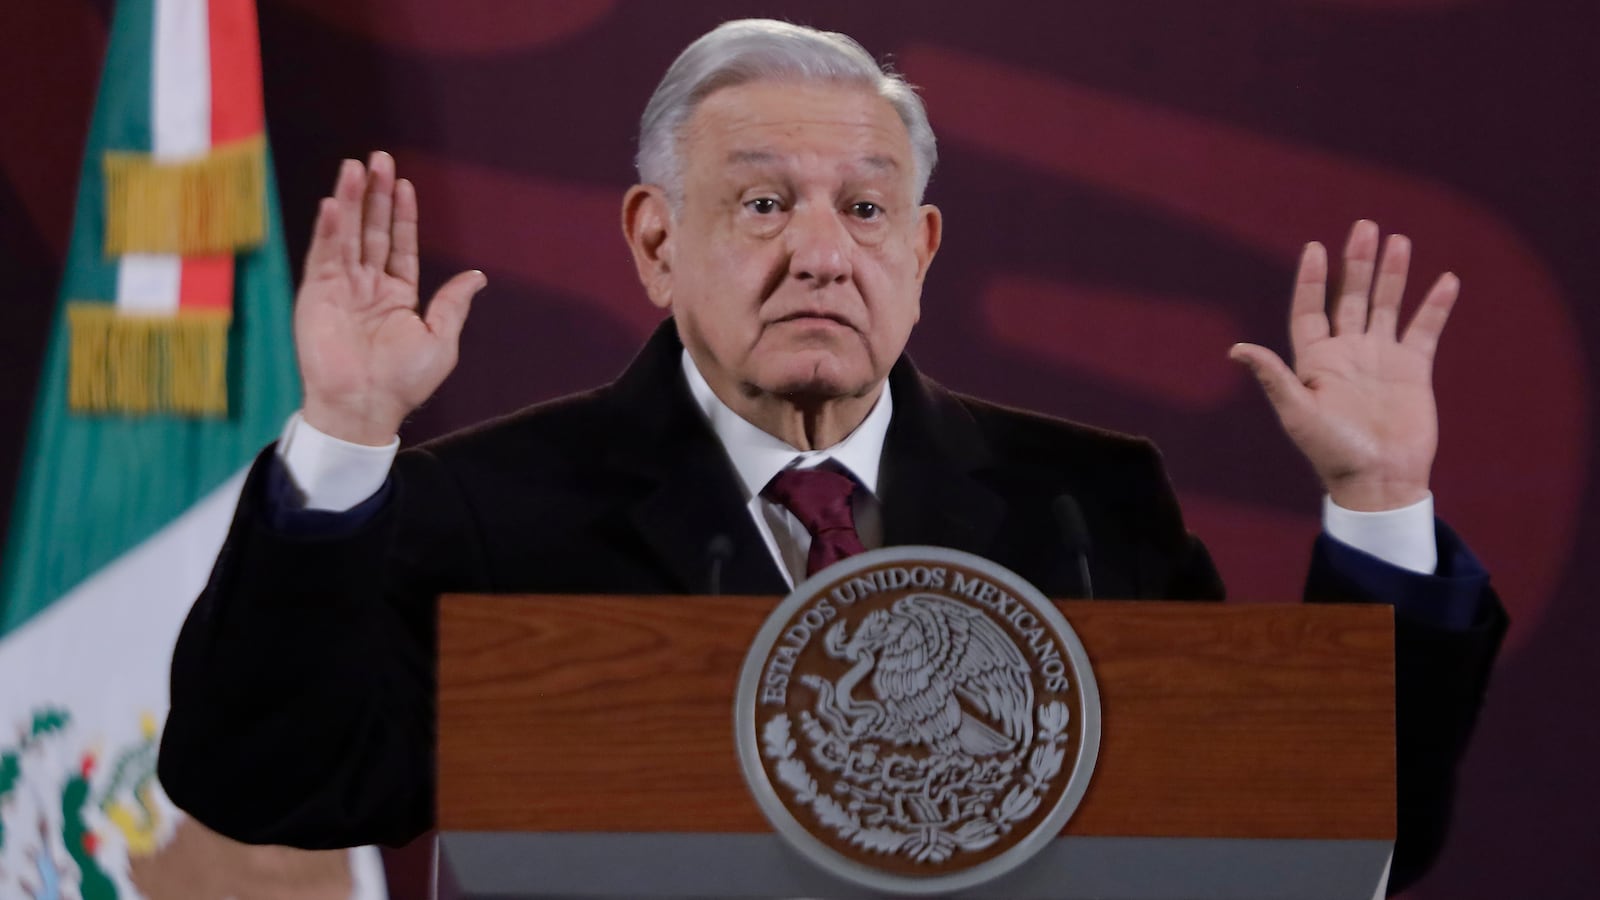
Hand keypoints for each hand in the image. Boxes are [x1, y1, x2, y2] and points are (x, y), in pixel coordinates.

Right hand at [294, 151, 485, 444]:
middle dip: (376, 195)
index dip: (403, 214)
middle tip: (378, 158)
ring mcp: (341, 288)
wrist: (365, 405)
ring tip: (355, 167)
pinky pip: (323, 255)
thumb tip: (477, 276)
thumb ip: (453, 304)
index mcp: (398, 296)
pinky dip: (329, 229)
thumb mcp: (440, 339)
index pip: (400, 245)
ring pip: (347, 235)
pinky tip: (335, 203)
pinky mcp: (316, 294)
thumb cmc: (404, 381)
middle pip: (372, 231)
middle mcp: (368, 286)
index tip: (406, 184)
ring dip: (351, 200)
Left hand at [1229, 220, 1458, 511]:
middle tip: (1364, 226)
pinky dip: (1435, 305)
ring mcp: (1381, 358)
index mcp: (1315, 361)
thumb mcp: (1297, 413)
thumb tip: (1237, 348)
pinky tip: (1446, 279)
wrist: (1379, 480)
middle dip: (1356, 263)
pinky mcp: (1413, 370)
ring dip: (1392, 274)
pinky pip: (1425, 329)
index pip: (1309, 309)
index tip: (1314, 248)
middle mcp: (1347, 353)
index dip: (1310, 280)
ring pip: (1386, 305)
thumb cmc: (1332, 452)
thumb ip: (1273, 377)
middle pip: (1350, 297)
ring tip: (1398, 239)